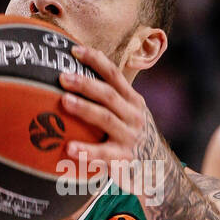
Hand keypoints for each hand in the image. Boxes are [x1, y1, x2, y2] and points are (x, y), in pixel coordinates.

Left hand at [59, 44, 165, 197]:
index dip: (95, 60)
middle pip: (108, 95)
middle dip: (85, 84)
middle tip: (62, 77)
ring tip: (64, 101)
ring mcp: (129, 137)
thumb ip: (110, 98)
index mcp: (132, 100)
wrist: (157, 169)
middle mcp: (133, 115)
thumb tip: (76, 75)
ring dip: (84, 108)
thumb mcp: (129, 113)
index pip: (114, 74)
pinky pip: (103, 154)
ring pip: (106, 119)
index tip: (74, 50)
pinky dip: (86, 151)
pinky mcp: (123, 159)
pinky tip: (69, 149)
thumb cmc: (132, 136)